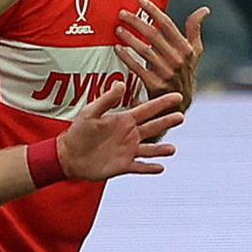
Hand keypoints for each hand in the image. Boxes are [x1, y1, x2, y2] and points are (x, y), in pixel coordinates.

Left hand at [56, 81, 183, 179]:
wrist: (68, 156)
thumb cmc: (78, 132)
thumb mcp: (91, 112)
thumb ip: (107, 100)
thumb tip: (120, 84)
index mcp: (124, 120)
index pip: (147, 109)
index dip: (162, 103)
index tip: (177, 95)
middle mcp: (130, 134)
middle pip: (153, 127)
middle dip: (167, 122)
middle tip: (182, 116)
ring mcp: (128, 150)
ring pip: (150, 149)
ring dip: (161, 149)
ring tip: (173, 149)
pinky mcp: (123, 165)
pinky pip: (140, 167)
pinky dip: (150, 168)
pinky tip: (161, 167)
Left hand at [115, 0, 207, 111]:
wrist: (179, 104)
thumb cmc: (185, 73)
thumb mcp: (195, 53)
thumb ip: (195, 30)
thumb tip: (204, 10)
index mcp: (186, 49)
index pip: (167, 25)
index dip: (153, 11)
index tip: (141, 1)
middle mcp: (177, 60)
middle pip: (153, 35)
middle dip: (136, 21)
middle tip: (122, 13)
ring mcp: (166, 73)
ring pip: (143, 50)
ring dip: (129, 38)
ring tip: (118, 29)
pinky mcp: (154, 84)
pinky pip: (137, 67)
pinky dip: (126, 56)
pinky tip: (118, 48)